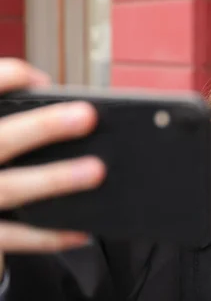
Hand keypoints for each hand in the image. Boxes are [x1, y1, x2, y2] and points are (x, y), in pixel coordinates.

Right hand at [0, 59, 105, 276]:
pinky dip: (50, 235)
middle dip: (43, 126)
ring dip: (55, 178)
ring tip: (96, 170)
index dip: (9, 78)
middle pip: (1, 139)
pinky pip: (15, 236)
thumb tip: (74, 115)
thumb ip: (16, 127)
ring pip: (10, 188)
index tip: (43, 81)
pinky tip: (83, 230)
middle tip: (87, 115)